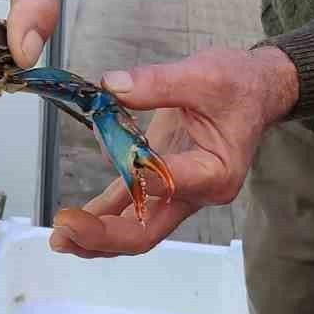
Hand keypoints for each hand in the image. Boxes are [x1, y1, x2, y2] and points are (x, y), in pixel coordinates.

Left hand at [50, 46, 298, 257]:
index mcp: (214, 171)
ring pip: (134, 227)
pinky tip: (74, 216)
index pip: (168, 186)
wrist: (255, 90)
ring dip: (96, 234)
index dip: (135, 182)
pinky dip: (101, 213)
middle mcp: (196, 192)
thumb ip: (157, 82)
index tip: (110, 165)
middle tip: (63, 231)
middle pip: (146, 231)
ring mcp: (177, 193)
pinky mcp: (161, 184)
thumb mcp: (203, 74)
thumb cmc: (238, 85)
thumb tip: (111, 85)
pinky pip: (127, 206)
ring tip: (59, 238)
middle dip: (102, 236)